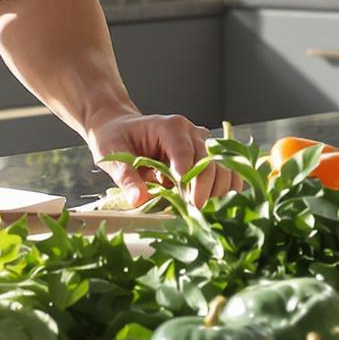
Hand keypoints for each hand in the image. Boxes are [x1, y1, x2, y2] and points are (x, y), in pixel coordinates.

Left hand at [92, 112, 232, 208]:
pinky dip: (225, 189)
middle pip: (210, 161)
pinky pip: (226, 171)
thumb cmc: (116, 138)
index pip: (186, 153)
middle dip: (205, 189)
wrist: (120, 127)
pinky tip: (217, 206)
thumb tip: (138, 199)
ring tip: (205, 212)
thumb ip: (126, 176)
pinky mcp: (206, 155)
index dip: (190, 179)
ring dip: (219, 191)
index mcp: (169, 127)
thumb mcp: (112, 155)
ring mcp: (202, 142)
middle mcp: (191, 131)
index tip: (189, 203)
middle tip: (195, 212)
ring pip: (224, 166)